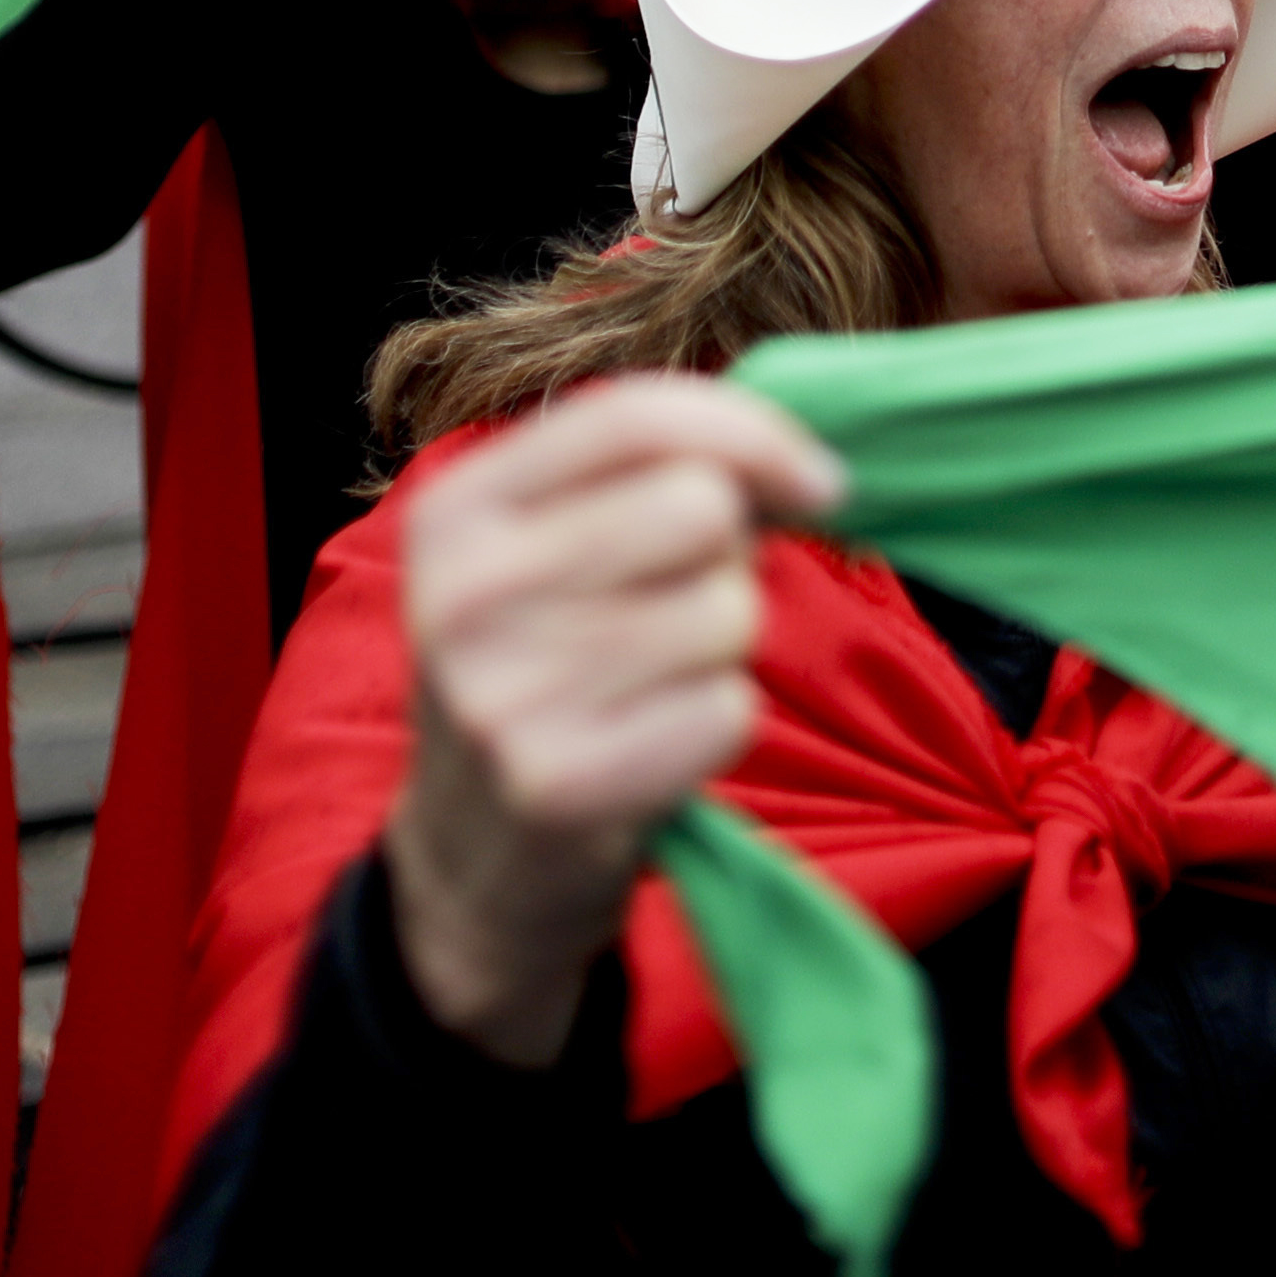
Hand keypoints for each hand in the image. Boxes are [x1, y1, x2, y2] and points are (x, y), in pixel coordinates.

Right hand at [383, 375, 843, 1065]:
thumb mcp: (551, 556)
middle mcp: (462, 595)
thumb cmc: (547, 676)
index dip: (750, 434)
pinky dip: (718, 724)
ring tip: (654, 684)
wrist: (476, 859)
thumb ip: (655, 480)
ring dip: (724, 649)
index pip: (629, 417)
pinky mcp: (558, 786)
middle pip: (697, 510)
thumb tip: (811, 470)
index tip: (818, 482)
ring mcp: (501, 696)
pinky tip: (656, 744)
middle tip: (675, 611)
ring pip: (725, 610)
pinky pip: (728, 709)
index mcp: (457, 513)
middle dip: (726, 559)